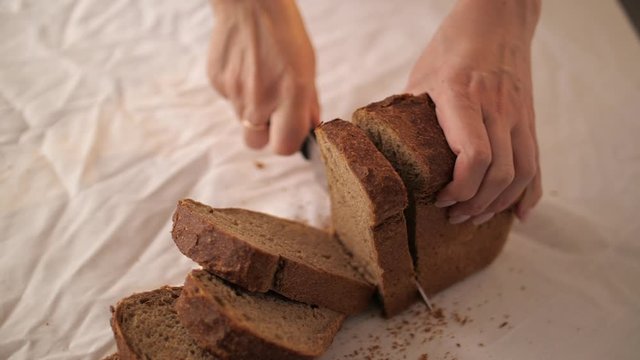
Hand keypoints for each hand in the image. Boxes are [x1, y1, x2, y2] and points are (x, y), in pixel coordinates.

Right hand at [208, 0, 318, 154]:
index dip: (287, 142)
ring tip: (260, 78)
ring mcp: (234, 92)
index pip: (284, 147)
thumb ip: (307, 103)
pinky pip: (229, 99)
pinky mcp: (217, 82)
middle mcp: (260, 98)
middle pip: (256, 143)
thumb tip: (308, 128)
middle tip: (273, 112)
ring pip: (242, 120)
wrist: (249, 3)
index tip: (290, 131)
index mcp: (290, 94)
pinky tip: (245, 67)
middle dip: (265, 133)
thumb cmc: (284, 32)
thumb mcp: (307, 67)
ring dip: (252, 108)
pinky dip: (238, 90)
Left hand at [406, 0, 542, 222]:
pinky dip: (530, 192)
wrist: (498, 19)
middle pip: (499, 173)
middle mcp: (496, 109)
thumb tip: (384, 150)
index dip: (460, 187)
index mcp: (463, 97)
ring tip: (476, 216)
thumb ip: (407, 114)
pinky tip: (519, 213)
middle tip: (454, 217)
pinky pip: (536, 162)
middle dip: (476, 204)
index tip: (440, 198)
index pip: (474, 155)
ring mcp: (518, 115)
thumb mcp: (421, 77)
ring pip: (521, 173)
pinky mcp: (529, 119)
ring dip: (499, 203)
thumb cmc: (452, 47)